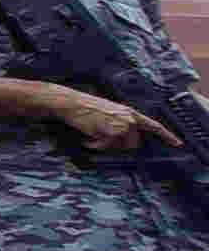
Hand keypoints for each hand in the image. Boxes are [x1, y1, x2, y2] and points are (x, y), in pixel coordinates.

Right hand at [49, 89, 174, 152]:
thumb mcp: (109, 113)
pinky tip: (87, 140)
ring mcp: (120, 126)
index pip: (154, 126)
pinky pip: (105, 147)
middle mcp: (128, 119)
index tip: (178, 144)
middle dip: (118, 145)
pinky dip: (95, 146)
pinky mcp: (109, 132)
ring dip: (105, 145)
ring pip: (119, 147)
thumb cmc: (86, 108)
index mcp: (130, 113)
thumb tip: (124, 140)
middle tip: (103, 140)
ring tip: (92, 138)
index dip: (168, 135)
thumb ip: (121, 124)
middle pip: (133, 143)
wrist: (71, 102)